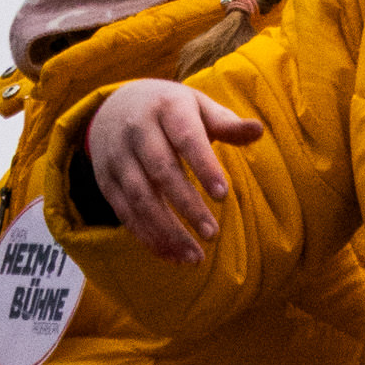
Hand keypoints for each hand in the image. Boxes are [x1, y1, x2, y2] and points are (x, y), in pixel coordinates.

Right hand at [85, 80, 260, 261]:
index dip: (204, 166)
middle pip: (162, 171)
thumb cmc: (170, 111)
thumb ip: (226, 123)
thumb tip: (258, 129)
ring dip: (167, 231)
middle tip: (213, 234)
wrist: (113, 106)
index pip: (186, 138)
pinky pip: (125, 213)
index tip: (223, 195)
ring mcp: (117, 155)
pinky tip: (173, 256)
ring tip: (196, 258)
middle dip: (187, 205)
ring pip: (141, 197)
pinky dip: (148, 237)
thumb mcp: (197, 107)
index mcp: (166, 108)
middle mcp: (137, 129)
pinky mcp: (106, 179)